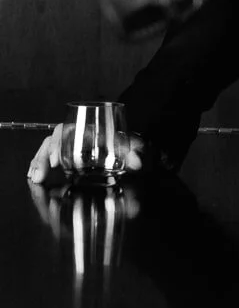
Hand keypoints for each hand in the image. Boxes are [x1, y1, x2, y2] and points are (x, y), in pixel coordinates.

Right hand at [27, 123, 148, 185]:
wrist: (125, 144)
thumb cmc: (124, 143)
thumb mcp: (129, 147)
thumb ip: (135, 153)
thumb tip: (136, 163)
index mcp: (89, 130)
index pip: (69, 130)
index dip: (59, 144)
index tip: (55, 162)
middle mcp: (76, 135)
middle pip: (53, 139)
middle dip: (44, 156)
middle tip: (42, 174)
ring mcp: (69, 145)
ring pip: (47, 147)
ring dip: (38, 162)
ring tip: (36, 178)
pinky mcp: (65, 154)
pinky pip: (46, 156)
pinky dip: (38, 165)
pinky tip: (33, 176)